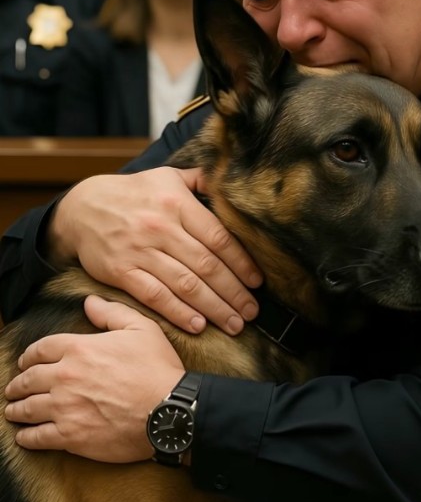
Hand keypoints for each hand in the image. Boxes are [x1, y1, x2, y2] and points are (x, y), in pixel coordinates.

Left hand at [4, 296, 183, 461]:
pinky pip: (37, 437)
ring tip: (12, 411)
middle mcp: (65, 377)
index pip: (41, 349)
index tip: (25, 361)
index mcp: (79, 348)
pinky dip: (27, 437)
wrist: (168, 410)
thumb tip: (89, 302)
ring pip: (28, 408)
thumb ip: (112, 313)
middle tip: (13, 388)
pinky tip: (24, 436)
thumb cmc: (158, 368)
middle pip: (29, 379)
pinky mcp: (70, 436)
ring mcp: (65, 408)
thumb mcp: (142, 329)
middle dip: (18, 384)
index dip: (29, 355)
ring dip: (16, 409)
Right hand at [46, 166, 261, 333]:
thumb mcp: (168, 176)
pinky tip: (198, 325)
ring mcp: (140, 250)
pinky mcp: (121, 271)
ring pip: (185, 284)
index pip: (218, 237)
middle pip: (206, 265)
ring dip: (214, 308)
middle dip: (234, 292)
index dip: (241, 262)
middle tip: (252, 311)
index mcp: (177, 203)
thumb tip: (234, 183)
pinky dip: (178, 313)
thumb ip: (202, 181)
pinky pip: (155, 296)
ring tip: (234, 324)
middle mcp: (161, 227)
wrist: (82, 207)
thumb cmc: (135, 193)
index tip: (258, 282)